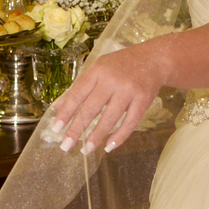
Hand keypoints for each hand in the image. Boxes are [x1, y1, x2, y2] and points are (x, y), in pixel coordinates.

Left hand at [49, 37, 169, 154]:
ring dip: (96, 137)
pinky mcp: (143, 101)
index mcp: (98, 70)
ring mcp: (129, 91)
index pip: (77, 94)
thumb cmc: (120, 65)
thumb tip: (58, 107)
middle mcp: (112, 80)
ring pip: (109, 119)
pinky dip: (118, 137)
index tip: (56, 128)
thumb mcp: (98, 69)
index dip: (66, 112)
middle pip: (91, 109)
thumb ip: (80, 87)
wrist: (152, 59)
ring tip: (85, 149)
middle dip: (77, 129)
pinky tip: (108, 147)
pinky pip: (129, 124)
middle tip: (65, 145)